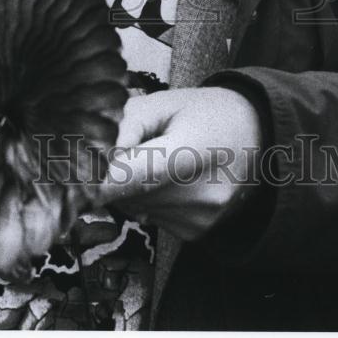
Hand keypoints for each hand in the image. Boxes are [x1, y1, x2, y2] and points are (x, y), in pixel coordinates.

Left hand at [99, 87, 261, 240]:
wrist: (265, 140)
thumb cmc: (213, 113)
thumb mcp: (168, 102)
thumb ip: (125, 124)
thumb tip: (86, 153)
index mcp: (190, 151)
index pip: (129, 176)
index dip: (93, 178)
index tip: (72, 173)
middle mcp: (198, 194)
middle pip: (126, 192)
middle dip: (116, 171)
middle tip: (136, 145)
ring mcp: (199, 220)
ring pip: (134, 206)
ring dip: (133, 186)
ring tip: (163, 158)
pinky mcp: (196, 234)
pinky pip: (151, 216)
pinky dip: (150, 198)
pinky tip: (174, 178)